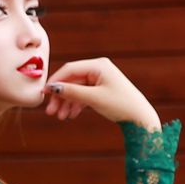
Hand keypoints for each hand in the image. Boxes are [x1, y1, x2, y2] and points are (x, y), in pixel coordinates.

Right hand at [39, 57, 159, 133]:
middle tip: (50, 111)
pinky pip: (84, 95)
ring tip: (61, 117)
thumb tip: (52, 88)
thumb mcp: (94, 98)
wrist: (140, 118)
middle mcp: (98, 69)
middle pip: (72, 80)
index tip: (44, 94)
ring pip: (76, 89)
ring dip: (67, 103)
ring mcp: (100, 79)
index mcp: (98, 65)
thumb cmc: (121, 105)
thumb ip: (72, 92)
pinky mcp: (102, 89)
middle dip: (60, 96)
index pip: (70, 69)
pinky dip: (76, 104)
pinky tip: (71, 115)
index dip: (55, 81)